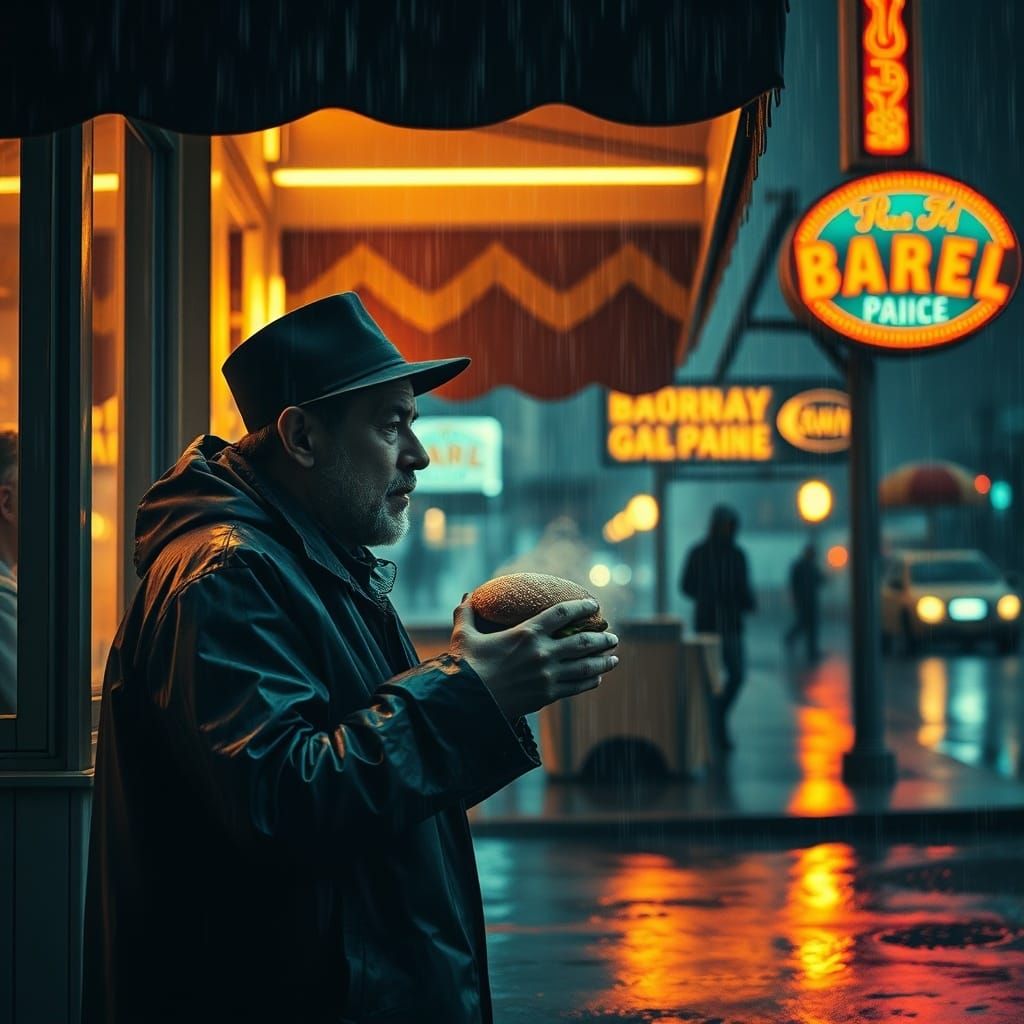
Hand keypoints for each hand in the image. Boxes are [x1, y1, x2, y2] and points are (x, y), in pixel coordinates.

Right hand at [449, 594, 618, 719]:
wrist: (467, 702)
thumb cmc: (465, 667)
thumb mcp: (464, 635)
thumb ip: (467, 613)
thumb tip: (467, 595)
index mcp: (526, 633)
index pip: (562, 613)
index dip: (581, 607)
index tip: (594, 605)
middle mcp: (542, 653)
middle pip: (583, 642)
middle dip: (602, 639)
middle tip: (613, 637)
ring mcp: (547, 676)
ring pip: (585, 667)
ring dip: (603, 661)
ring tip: (614, 658)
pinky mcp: (547, 695)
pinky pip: (576, 687)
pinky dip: (589, 682)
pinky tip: (596, 679)